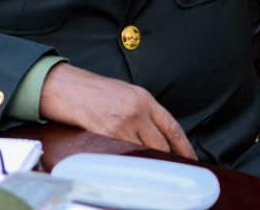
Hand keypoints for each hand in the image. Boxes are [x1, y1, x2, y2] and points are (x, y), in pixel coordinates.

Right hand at [39, 63, 195, 159]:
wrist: (68, 89)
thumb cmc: (94, 91)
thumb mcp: (126, 92)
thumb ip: (144, 111)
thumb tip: (159, 134)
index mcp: (143, 98)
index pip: (172, 126)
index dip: (184, 146)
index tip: (190, 158)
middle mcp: (136, 111)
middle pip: (161, 144)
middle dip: (167, 159)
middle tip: (171, 169)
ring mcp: (122, 125)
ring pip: (145, 153)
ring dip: (148, 163)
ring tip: (150, 170)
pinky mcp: (107, 137)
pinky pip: (125, 157)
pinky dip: (130, 163)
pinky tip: (130, 167)